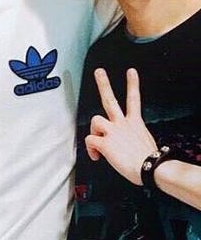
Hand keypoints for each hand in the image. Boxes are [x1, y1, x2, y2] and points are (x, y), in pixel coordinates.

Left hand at [86, 68, 157, 184]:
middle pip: (111, 99)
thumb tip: (125, 145)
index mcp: (135, 123)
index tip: (131, 72)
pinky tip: (97, 156)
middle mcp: (123, 124)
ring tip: (98, 143)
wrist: (151, 167)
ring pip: (94, 120)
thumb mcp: (144, 143)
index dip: (132, 84)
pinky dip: (91, 150)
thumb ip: (132, 138)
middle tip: (99, 72)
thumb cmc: (149, 161)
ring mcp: (113, 131)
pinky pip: (89, 141)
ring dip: (93, 131)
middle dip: (104, 84)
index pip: (133, 99)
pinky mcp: (105, 142)